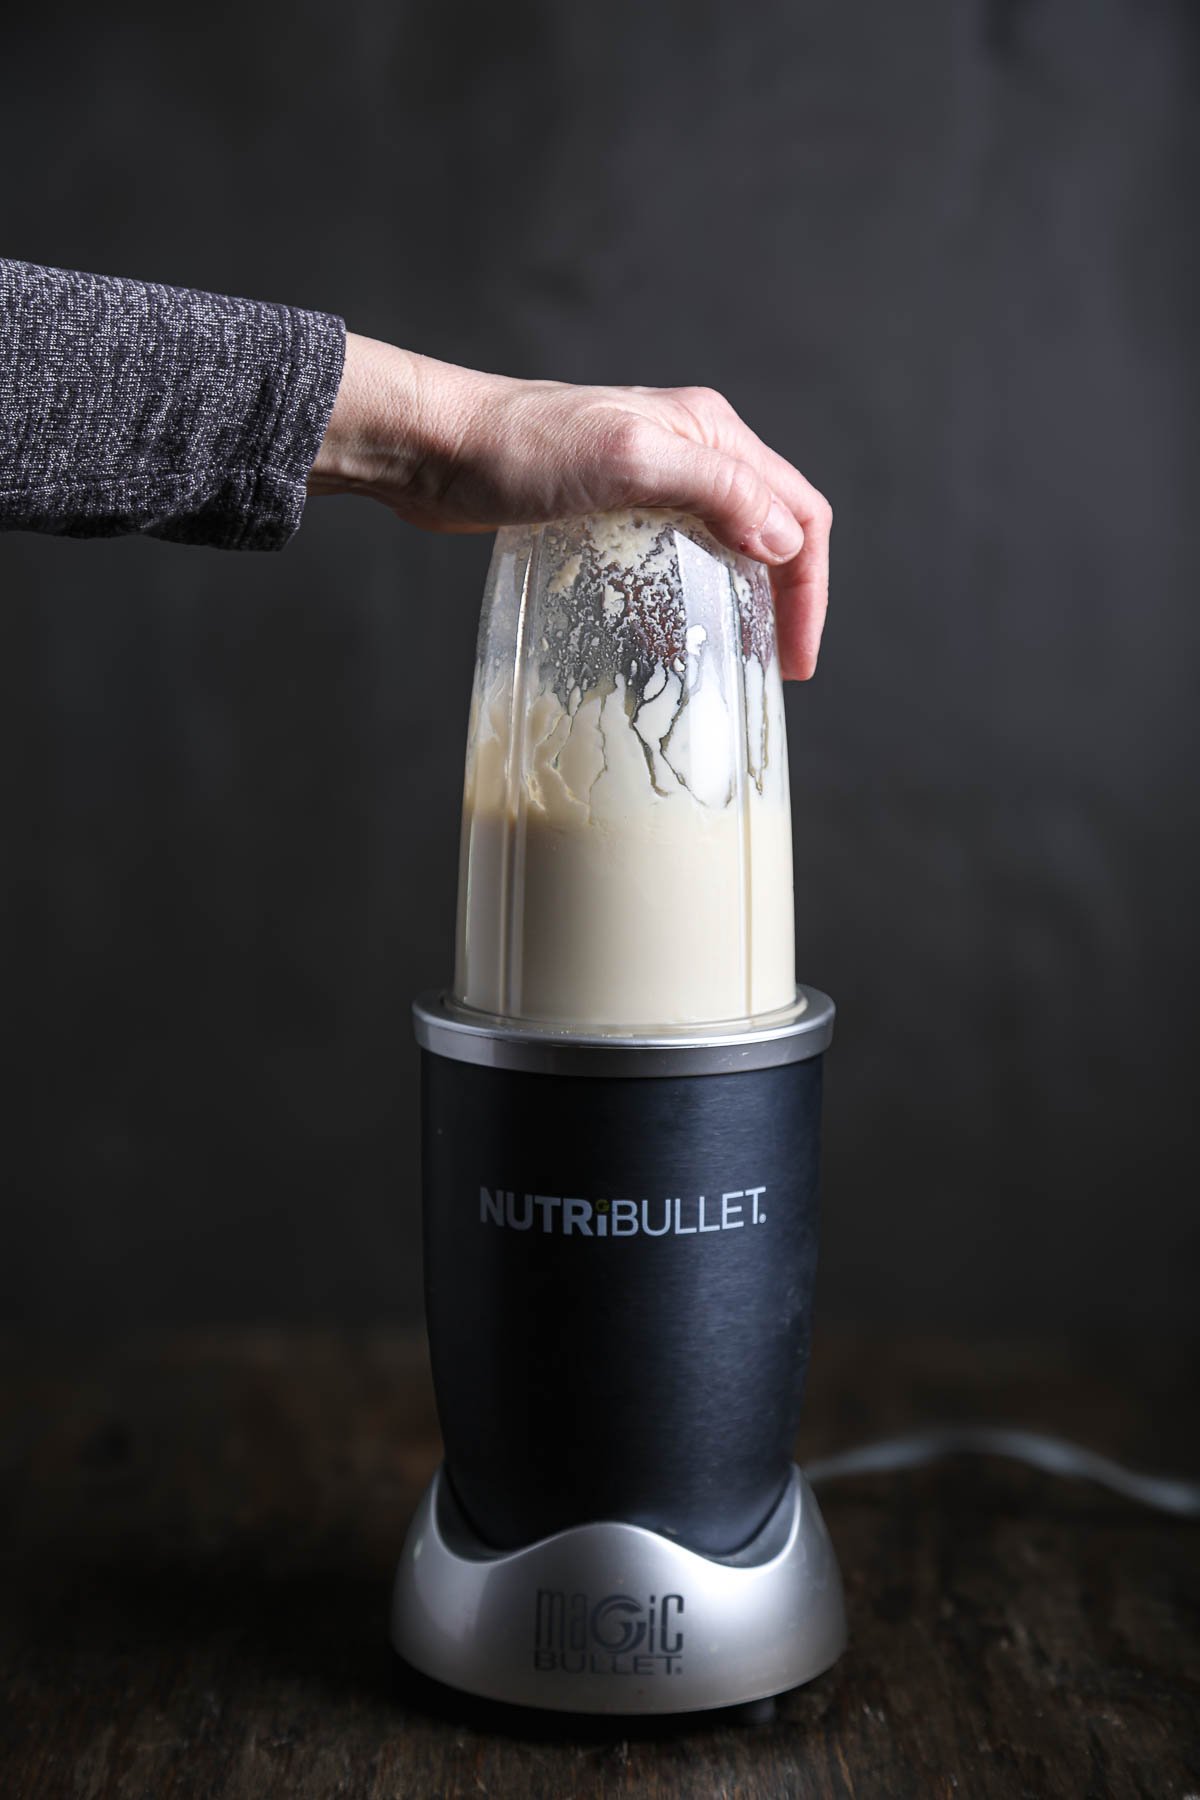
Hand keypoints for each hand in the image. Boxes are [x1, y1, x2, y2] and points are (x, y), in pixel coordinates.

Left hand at [308, 333, 831, 678]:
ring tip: (729, 662)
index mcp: (711, 431)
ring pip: (725, 546)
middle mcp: (693, 449)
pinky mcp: (613, 507)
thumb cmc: (520, 449)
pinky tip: (665, 639)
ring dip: (737, 601)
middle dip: (782, 601)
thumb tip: (782, 540)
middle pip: (770, 530)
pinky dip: (684, 599)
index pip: (798, 511)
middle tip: (773, 671)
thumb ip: (715, 491)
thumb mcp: (629, 464)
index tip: (795, 659)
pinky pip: (673, 557)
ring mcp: (654, 478)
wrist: (434, 446)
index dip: (808, 588)